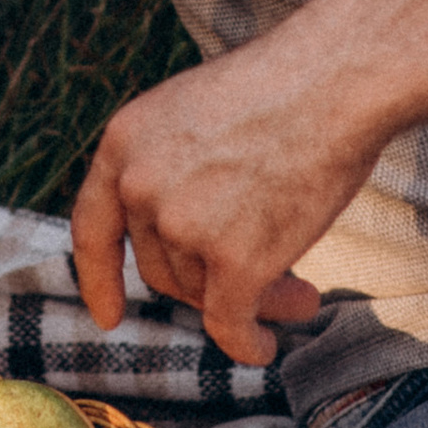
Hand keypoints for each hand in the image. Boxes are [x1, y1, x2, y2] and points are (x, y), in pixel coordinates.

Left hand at [70, 21, 389, 364]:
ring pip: (203, 293)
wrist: (334, 80)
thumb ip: (172, 170)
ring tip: (301, 292)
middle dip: (209, 284)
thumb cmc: (281, 89)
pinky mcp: (233, 261)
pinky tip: (264, 346)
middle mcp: (141, 185)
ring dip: (250, 301)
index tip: (108, 315)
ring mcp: (183, 224)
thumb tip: (183, 244)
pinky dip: (246, 343)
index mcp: (124, 143)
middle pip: (161, 267)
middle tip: (269, 285)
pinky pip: (229, 322)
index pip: (93, 227)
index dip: (99, 277)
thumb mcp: (193, 115)